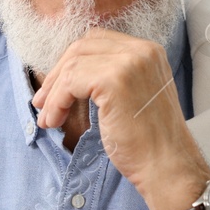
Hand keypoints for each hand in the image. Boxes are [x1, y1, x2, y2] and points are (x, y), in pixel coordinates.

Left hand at [30, 28, 209, 209]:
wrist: (168, 167)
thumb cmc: (149, 143)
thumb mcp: (133, 97)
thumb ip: (112, 78)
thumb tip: (70, 76)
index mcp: (149, 51)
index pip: (97, 41)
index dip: (71, 63)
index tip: (54, 90)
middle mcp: (142, 50)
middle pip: (82, 47)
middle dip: (57, 74)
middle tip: (42, 103)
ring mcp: (130, 62)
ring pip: (73, 64)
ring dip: (53, 93)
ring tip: (48, 118)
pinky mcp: (115, 80)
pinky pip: (70, 82)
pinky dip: (56, 102)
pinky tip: (55, 120)